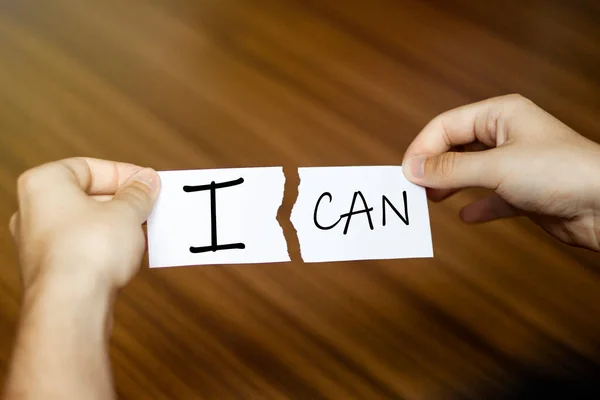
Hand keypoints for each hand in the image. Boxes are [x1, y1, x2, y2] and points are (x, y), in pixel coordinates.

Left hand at [9, 158, 160, 292]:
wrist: (72, 303)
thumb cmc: (88, 251)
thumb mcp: (126, 211)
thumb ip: (138, 192)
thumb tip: (147, 180)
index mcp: (44, 183)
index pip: (89, 167)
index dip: (123, 173)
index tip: (147, 182)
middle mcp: (33, 210)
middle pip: (86, 195)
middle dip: (122, 200)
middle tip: (149, 204)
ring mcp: (39, 242)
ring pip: (85, 223)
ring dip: (116, 224)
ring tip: (143, 229)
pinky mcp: (51, 269)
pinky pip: (83, 247)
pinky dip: (106, 246)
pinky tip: (128, 253)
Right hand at [402, 94, 599, 250]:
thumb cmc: (559, 172)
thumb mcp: (496, 167)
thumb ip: (450, 168)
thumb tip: (413, 169)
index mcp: (500, 115)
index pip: (446, 125)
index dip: (422, 148)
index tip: (406, 174)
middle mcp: (506, 135)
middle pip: (456, 146)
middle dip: (434, 166)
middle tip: (414, 188)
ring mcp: (516, 164)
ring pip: (471, 171)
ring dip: (449, 185)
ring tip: (431, 200)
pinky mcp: (525, 191)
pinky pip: (492, 196)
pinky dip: (477, 205)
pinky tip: (466, 215)